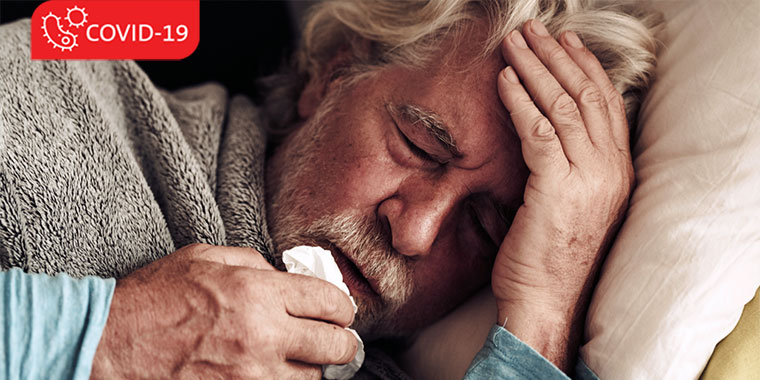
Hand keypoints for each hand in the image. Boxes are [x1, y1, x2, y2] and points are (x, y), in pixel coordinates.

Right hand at [91, 243, 357, 378]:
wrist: (106, 345)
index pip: (331, 303)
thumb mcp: (204, 258)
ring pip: (312, 379)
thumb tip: (287, 277)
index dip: (343, 307)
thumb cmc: (153, 298)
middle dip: (340, 342)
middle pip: (336, 347)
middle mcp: (263, 336)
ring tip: (296, 358)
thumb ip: (254, 263)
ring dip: (310, 368)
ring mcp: (252, 377)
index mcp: (258, 292)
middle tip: (334, 339)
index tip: (339, 312)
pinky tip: (273, 374)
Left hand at [492, 20, 633, 369]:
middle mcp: (611, 171)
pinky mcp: (559, 187)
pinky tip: (505, 80)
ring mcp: (589, 179)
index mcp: (618, 173)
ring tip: (515, 42)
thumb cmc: (548, 259)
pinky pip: (539, 130)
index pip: (607, 106)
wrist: (546, 304)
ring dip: (537, 68)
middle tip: (535, 30)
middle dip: (558, 57)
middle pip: (588, 96)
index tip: (566, 42)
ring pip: (565, 106)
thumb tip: (545, 133)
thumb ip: (567, 168)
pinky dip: (520, 101)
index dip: (585, 68)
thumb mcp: (568, 206)